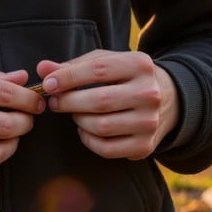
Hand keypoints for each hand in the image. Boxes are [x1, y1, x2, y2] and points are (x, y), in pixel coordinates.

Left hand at [36, 50, 179, 159]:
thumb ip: (73, 66)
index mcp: (140, 65)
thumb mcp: (106, 63)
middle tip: (55, 102)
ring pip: (101, 126)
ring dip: (78, 120)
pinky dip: (88, 140)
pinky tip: (85, 130)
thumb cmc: (126, 78)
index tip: (48, 84)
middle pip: (99, 101)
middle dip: (68, 102)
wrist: (169, 100)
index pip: (98, 69)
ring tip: (75, 113)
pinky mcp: (145, 146)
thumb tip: (42, 69)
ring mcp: (149, 122)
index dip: (68, 77)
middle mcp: (149, 93)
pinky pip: (106, 149)